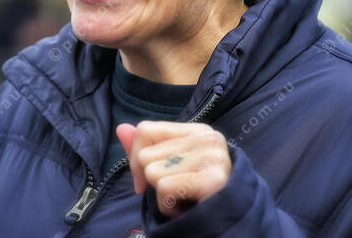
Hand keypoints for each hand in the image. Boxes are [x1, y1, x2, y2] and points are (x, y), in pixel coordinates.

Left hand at [116, 121, 231, 217]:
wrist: (230, 224)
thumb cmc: (196, 196)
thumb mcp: (169, 168)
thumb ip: (146, 148)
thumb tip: (121, 128)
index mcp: (196, 131)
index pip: (145, 130)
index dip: (136, 159)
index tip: (145, 182)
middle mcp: (207, 138)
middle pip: (146, 155)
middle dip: (153, 181)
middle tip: (177, 192)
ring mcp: (212, 156)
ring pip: (152, 172)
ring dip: (162, 196)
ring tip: (183, 199)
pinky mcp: (213, 179)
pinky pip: (164, 188)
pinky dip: (168, 206)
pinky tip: (186, 208)